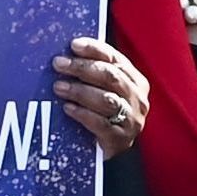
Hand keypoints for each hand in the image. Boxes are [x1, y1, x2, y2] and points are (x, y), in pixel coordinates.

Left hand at [52, 37, 146, 155]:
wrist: (116, 150)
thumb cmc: (106, 115)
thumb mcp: (107, 91)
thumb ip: (95, 74)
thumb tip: (67, 55)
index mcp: (136, 81)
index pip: (115, 58)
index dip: (94, 49)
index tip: (73, 45)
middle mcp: (137, 98)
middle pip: (110, 76)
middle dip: (82, 68)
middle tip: (59, 64)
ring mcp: (132, 119)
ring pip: (106, 99)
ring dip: (80, 91)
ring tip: (59, 87)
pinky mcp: (121, 139)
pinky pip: (100, 123)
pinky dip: (82, 114)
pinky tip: (68, 108)